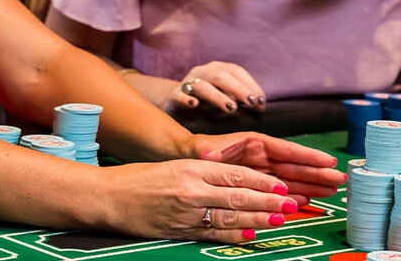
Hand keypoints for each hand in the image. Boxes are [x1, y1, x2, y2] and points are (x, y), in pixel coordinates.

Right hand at [104, 159, 300, 242]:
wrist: (109, 197)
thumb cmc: (141, 179)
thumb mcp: (175, 165)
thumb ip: (205, 172)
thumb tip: (239, 180)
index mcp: (193, 167)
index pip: (236, 173)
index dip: (263, 181)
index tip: (282, 185)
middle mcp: (192, 189)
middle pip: (239, 195)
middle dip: (269, 201)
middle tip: (291, 205)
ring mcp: (186, 212)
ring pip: (231, 215)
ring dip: (258, 218)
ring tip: (279, 219)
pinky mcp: (179, 230)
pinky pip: (213, 233)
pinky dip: (234, 234)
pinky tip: (251, 234)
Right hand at [156, 61, 266, 112]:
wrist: (174, 103)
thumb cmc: (205, 102)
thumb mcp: (223, 96)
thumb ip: (240, 98)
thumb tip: (261, 105)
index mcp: (216, 69)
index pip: (235, 71)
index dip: (250, 84)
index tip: (261, 101)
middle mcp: (201, 72)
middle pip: (220, 76)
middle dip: (238, 88)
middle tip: (251, 102)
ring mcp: (186, 83)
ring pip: (201, 85)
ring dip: (217, 96)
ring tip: (231, 108)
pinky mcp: (173, 96)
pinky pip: (178, 95)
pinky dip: (186, 98)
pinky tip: (194, 105)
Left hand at [187, 132, 344, 205]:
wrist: (191, 160)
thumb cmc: (198, 150)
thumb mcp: (203, 149)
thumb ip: (209, 152)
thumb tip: (210, 154)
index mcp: (254, 144)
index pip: (285, 150)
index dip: (307, 155)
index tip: (328, 160)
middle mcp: (262, 156)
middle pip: (295, 165)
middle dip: (318, 172)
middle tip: (341, 180)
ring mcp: (263, 170)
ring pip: (293, 178)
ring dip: (313, 185)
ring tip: (333, 191)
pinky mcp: (260, 182)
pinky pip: (281, 189)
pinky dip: (295, 195)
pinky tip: (310, 200)